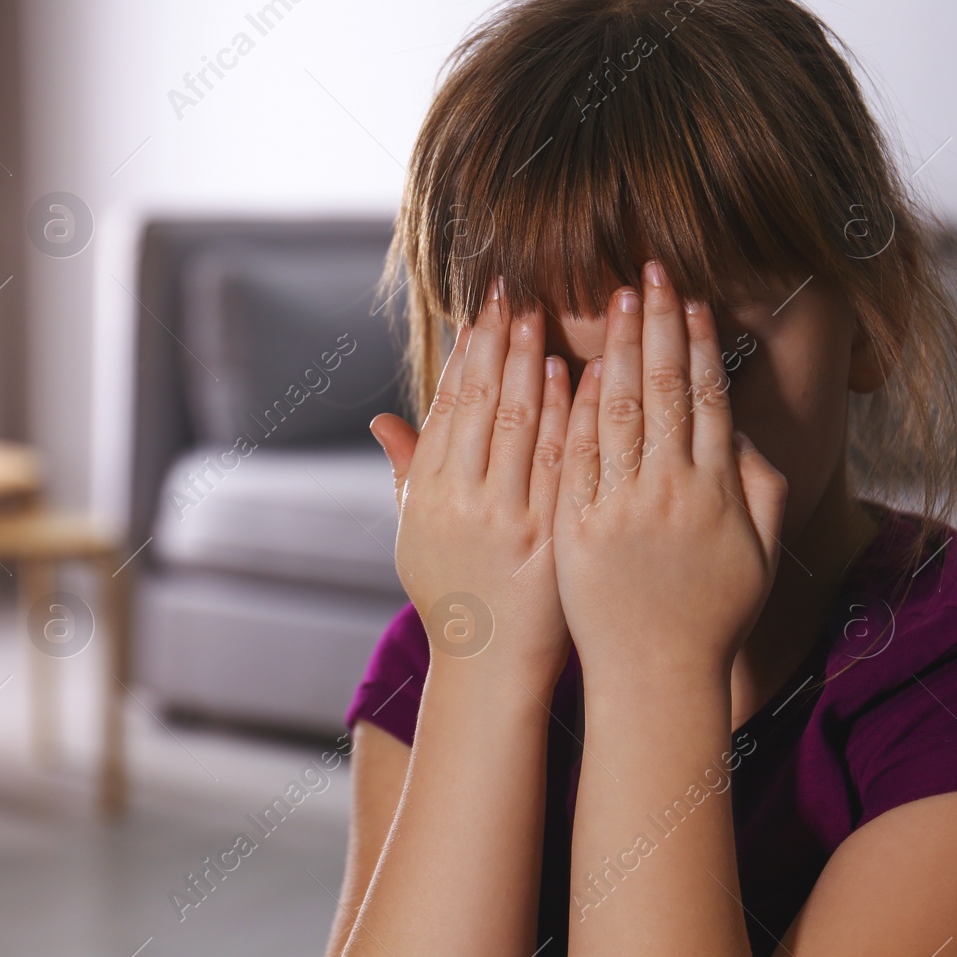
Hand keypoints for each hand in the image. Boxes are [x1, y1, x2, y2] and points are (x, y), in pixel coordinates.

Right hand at [371, 280, 571, 680]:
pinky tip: (575, 376)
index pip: (447, 405)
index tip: (482, 311)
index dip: (465, 354)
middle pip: (479, 404)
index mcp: (427, 493)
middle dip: (497, 344)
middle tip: (514, 294)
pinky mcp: (546, 535)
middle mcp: (460, 500)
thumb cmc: (453, 592)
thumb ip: (406, 472)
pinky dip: (564, 415)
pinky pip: (556, 462)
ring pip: (516, 424)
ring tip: (542, 319)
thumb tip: (382, 421)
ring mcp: (504, 517)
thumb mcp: (416, 533)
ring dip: (530, 365)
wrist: (489, 661)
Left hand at [552, 261, 786, 685]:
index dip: (700, 344)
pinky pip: (577, 453)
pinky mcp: (577, 525)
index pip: (710, 398)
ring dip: (619, 348)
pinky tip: (577, 364)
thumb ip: (757, 486)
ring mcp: (621, 508)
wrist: (653, 675)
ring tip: (617, 298)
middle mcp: (672, 492)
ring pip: (620, 411)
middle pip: (667, 390)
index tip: (691, 299)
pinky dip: (578, 406)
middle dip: (659, 325)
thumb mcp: (756, 552)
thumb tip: (743, 433)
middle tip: (652, 272)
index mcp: (719, 491)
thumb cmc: (710, 613)